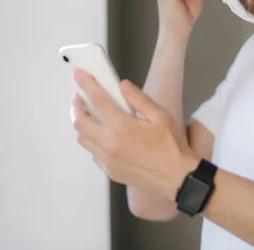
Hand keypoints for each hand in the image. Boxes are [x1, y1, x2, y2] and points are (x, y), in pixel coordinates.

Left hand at [70, 69, 199, 199]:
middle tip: (79, 97)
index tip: (78, 74)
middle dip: (76, 106)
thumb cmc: (172, 147)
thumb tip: (123, 86)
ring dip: (81, 124)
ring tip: (88, 115)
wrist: (177, 178)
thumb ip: (139, 99)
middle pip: (80, 122)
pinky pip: (93, 152)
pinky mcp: (110, 171)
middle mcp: (111, 145)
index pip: (98, 100)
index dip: (86, 84)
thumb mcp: (161, 116)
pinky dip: (92, 140)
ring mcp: (108, 160)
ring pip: (82, 139)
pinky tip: (102, 135)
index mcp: (123, 128)